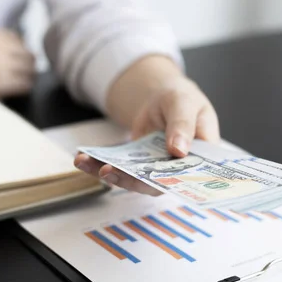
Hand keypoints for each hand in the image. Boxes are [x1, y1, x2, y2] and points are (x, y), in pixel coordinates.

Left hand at [74, 56, 219, 194]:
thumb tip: (179, 151)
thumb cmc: (182, 100)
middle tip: (108, 172)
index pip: (188, 178)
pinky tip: (82, 158)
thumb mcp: (185, 103)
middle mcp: (176, 170)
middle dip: (129, 180)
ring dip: (109, 174)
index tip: (147, 182)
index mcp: (199, 159)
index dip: (170, 183)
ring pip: (132, 179)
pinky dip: (98, 165)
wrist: (163, 98)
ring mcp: (153, 169)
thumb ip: (183, 125)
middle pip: (154, 183)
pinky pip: (118, 168)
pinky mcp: (134, 165)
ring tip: (86, 164)